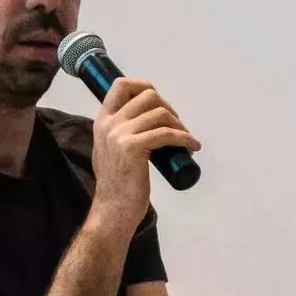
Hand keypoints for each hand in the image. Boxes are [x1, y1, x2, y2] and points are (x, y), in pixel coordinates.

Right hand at [87, 78, 198, 233]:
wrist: (112, 210)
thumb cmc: (116, 184)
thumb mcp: (109, 150)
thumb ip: (119, 133)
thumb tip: (144, 120)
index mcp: (103, 121)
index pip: (121, 85)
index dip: (144, 86)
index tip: (159, 103)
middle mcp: (109, 123)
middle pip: (147, 95)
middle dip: (169, 108)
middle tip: (177, 126)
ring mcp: (120, 135)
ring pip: (160, 113)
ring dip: (180, 125)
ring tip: (186, 140)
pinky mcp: (133, 148)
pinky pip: (167, 133)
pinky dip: (185, 138)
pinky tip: (192, 147)